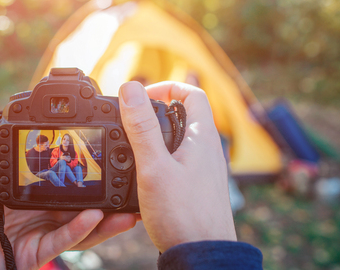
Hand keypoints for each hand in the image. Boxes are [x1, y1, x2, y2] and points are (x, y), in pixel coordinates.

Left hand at [0, 151, 136, 268]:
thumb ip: (3, 156)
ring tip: (126, 209)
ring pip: (78, 228)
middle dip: (105, 200)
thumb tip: (26, 132)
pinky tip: (96, 217)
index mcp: (26, 195)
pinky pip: (60, 242)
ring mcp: (36, 236)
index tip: (106, 162)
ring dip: (104, 219)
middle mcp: (37, 215)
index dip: (84, 176)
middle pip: (78, 207)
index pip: (63, 185)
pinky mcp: (31, 255)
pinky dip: (79, 229)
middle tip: (128, 187)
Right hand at [119, 81, 236, 252]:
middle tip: (132, 122)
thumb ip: (141, 127)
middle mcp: (208, 149)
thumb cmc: (182, 215)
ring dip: (157, 137)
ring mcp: (205, 168)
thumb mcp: (154, 167)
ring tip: (133, 149)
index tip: (142, 97)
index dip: (167, 87)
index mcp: (203, 137)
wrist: (202, 256)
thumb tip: (130, 88)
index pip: (193, 93)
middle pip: (185, 115)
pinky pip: (180, 160)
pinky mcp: (198, 186)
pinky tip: (145, 176)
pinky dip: (162, 158)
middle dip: (157, 112)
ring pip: (180, 140)